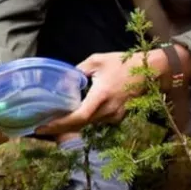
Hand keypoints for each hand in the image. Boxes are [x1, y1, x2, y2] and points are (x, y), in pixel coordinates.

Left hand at [35, 50, 163, 134]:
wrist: (152, 70)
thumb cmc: (123, 62)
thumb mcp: (96, 60)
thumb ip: (77, 71)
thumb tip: (62, 80)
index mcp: (101, 95)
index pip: (78, 117)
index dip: (59, 124)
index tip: (42, 126)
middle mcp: (108, 110)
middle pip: (79, 125)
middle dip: (59, 128)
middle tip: (39, 128)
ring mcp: (114, 116)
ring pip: (87, 125)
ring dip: (69, 126)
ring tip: (50, 123)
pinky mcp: (118, 117)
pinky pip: (96, 122)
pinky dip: (81, 122)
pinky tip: (69, 118)